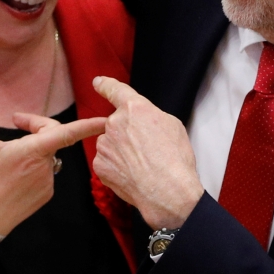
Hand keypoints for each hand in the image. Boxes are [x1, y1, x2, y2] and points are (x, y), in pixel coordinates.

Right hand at [0, 105, 105, 234]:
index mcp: (31, 152)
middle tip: (16, 121)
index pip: (67, 134)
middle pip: (53, 138)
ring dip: (36, 149)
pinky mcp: (45, 194)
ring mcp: (47, 182)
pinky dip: (35, 166)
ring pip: (48, 155)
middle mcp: (44, 166)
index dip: (87, 125)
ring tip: (11, 153)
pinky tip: (16, 174)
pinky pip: (46, 172)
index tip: (105, 120)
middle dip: (38, 126)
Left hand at [90, 76, 204, 229]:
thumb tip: (143, 122)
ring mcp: (105, 144)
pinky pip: (107, 162)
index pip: (115, 90)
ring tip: (142, 165)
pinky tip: (132, 175)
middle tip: (147, 150)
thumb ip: (152, 117)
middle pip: (117, 123)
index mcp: (135, 108)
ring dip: (121, 151)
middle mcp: (115, 123)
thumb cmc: (175, 160)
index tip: (98, 83)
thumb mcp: (173, 126)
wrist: (167, 191)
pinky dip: (117, 167)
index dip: (106, 85)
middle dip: (128, 134)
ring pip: (111, 144)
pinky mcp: (100, 165)